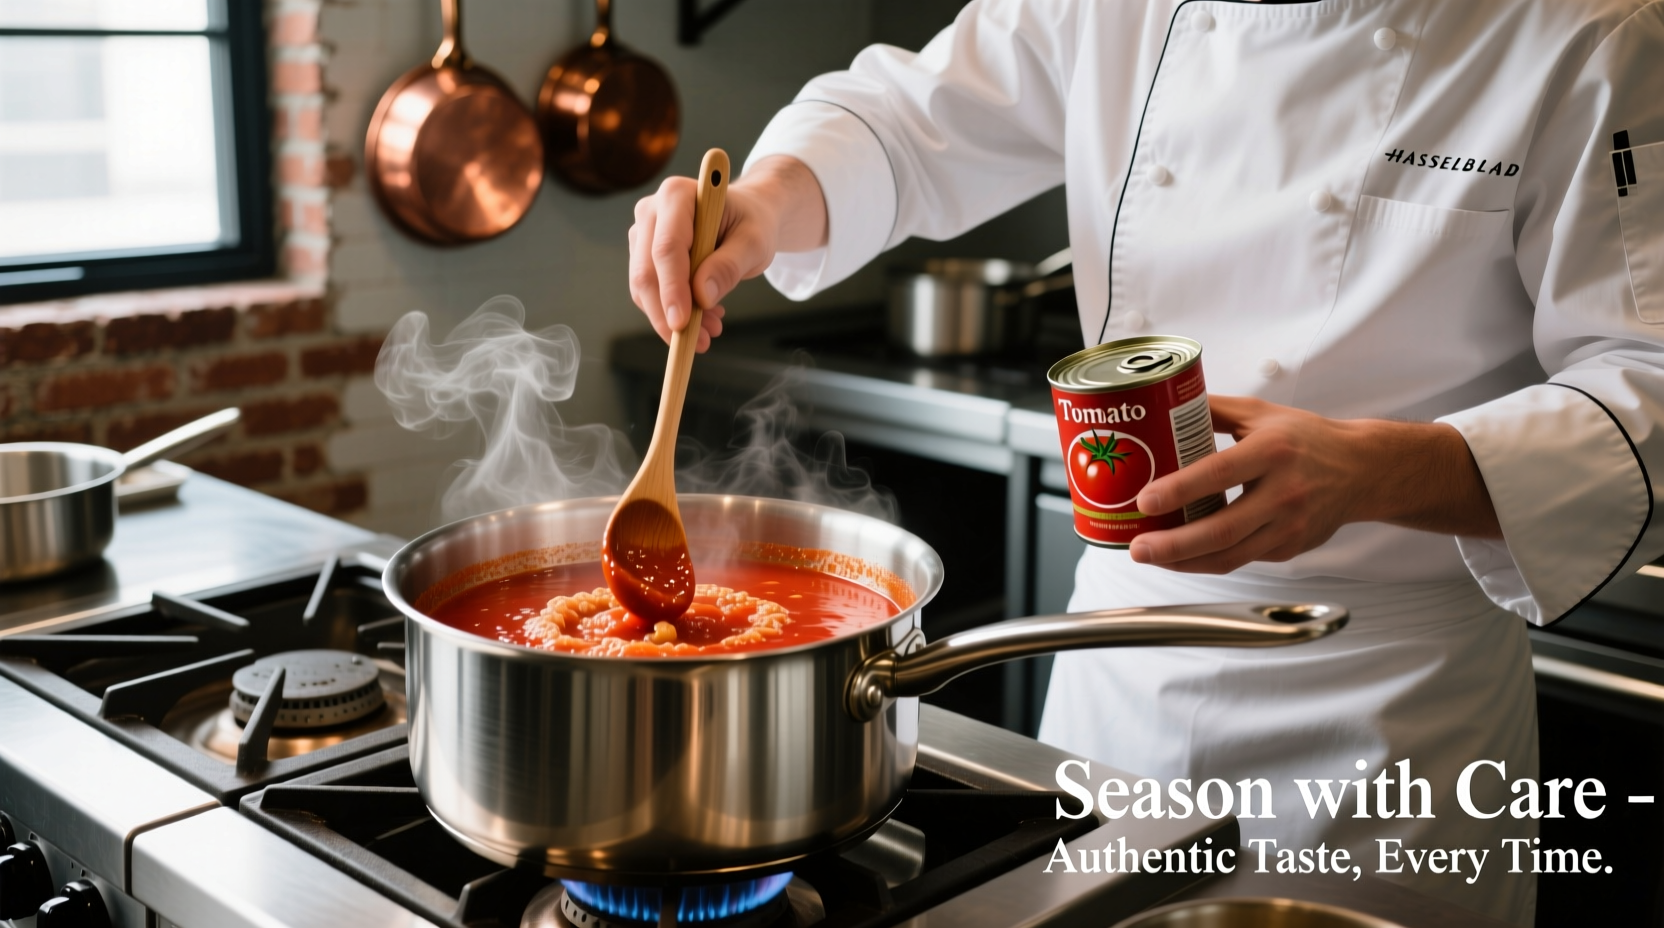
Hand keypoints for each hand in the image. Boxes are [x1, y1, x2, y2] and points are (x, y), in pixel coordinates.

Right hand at [627, 156, 826, 352]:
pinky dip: (673, 313)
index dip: (672, 289)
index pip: (667, 248)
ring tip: (710, 330)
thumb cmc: (751, 223)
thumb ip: (730, 265)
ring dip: (673, 318)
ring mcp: (643, 233)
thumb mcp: (755, 243)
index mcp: (677, 195)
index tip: (681, 324)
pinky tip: (702, 319)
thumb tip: (701, 296)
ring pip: (644, 288)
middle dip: (670, 314)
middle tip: (701, 343)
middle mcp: (651, 211)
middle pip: (647, 271)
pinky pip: (650, 293)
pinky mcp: (643, 255)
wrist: (746, 217)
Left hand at [1128, 395, 1500, 573]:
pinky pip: (1242, 559)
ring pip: (1231, 555)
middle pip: (1223, 529)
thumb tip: (1160, 403)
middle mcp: (1285, 492)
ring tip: (1150, 555)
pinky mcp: (1291, 548)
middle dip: (1174, 544)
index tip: (1145, 500)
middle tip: (1138, 546)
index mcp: (1273, 450)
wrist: (1361, 470)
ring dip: (1185, 561)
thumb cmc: (1306, 439)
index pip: (1220, 473)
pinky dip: (1207, 561)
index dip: (1180, 490)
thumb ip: (1212, 410)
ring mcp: (1290, 525)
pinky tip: (1180, 555)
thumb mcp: (1260, 414)